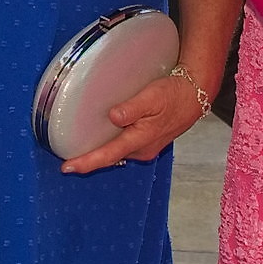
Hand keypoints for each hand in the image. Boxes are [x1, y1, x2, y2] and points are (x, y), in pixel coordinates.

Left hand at [62, 70, 207, 174]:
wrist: (195, 95)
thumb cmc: (174, 95)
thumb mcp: (152, 97)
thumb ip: (132, 108)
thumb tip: (113, 116)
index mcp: (140, 141)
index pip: (108, 155)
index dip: (86, 162)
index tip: (67, 167)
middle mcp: (142, 149)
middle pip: (110, 158)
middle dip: (89, 160)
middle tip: (67, 160)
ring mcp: (146, 146)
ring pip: (118, 152)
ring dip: (101, 152)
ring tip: (81, 149)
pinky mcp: (148, 140)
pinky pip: (125, 145)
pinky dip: (112, 143)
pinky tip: (104, 135)